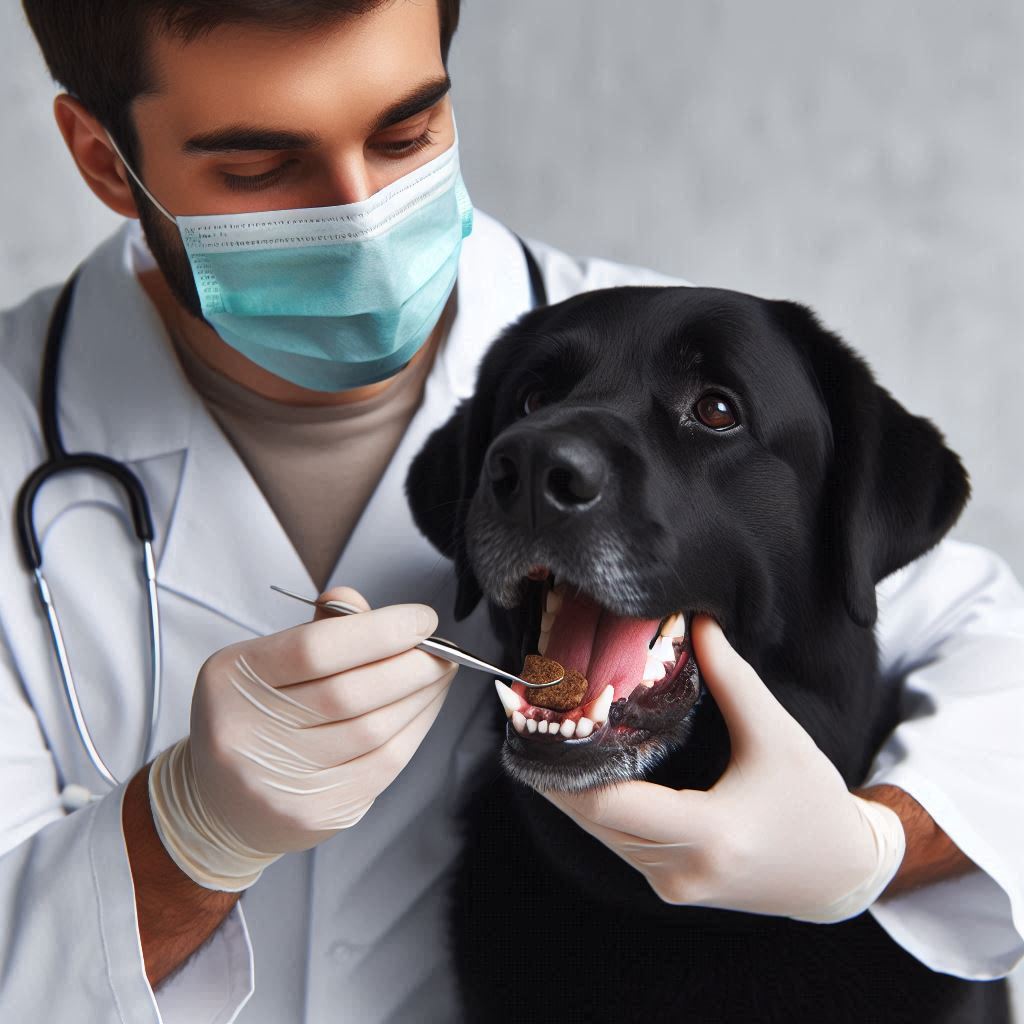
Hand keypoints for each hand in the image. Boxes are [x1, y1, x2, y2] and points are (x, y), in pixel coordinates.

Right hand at [148, 587, 456, 890]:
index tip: (423, 619)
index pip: (316, 647)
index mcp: (233, 679)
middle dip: (412, 666)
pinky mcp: (312, 814)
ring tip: (440, 675)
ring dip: (421, 697)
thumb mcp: (268, 660)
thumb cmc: (258, 713)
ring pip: (374, 730)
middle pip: (351, 693)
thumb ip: (318, 628)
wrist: (222, 803)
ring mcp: (277, 782)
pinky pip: (383, 765)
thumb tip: (362, 604)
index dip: (381, 630)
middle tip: (443, 651)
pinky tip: (425, 708)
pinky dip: (415, 729)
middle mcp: (245, 733)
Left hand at [542, 616, 904, 922]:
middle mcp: (683, 871)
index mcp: (711, 835)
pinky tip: (582, 767)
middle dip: (554, 768)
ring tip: (546, 734)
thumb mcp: (776, 733)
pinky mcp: (670, 887)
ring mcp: (673, 886)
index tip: (538, 722)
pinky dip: (596, 805)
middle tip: (525, 718)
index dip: (565, 763)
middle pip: (592, 818)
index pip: (609, 803)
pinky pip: (617, 843)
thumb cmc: (813, 801)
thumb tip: (697, 623)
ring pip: (599, 834)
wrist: (839, 873)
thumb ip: (731, 678)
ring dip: (570, 788)